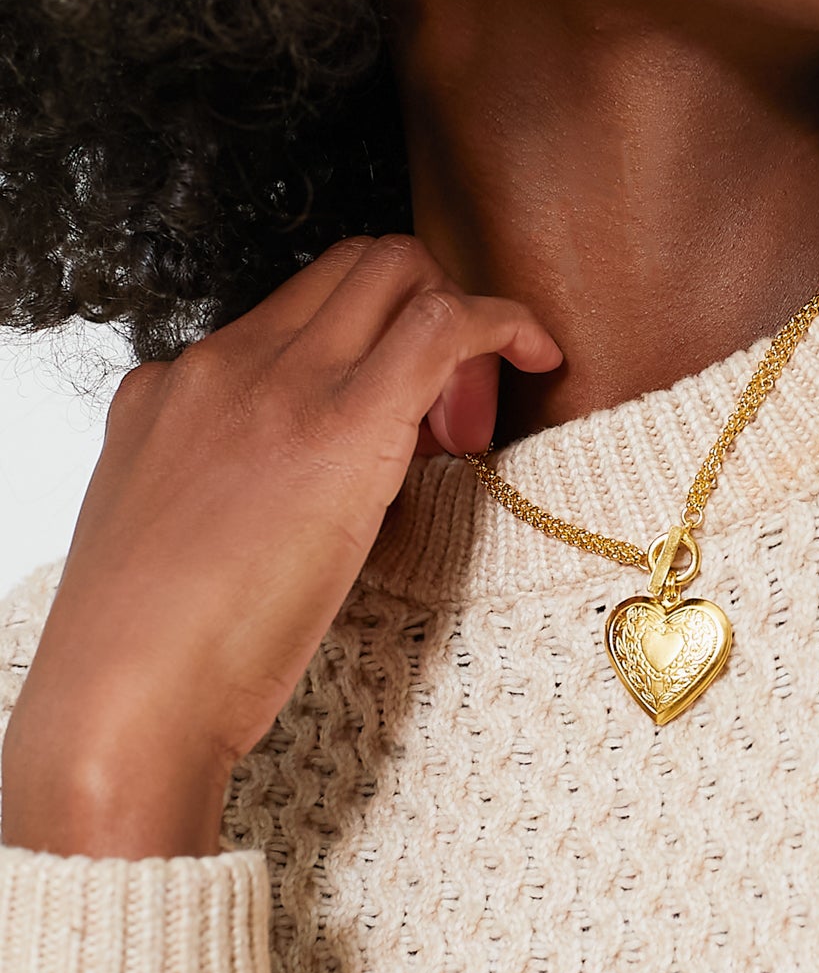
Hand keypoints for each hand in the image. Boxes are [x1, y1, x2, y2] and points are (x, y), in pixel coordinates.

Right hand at [0, 237, 561, 858]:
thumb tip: (294, 504)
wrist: (126, 703)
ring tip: (465, 429)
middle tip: (448, 419)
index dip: (364, 348)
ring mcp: (277, 387)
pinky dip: (502, 321)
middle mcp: (222, 366)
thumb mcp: (177, 546)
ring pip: (393, 271)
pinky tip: (537, 353)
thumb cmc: (154, 660)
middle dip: (419, 313)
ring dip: (455, 323)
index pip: (293, 315)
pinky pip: (440, 323)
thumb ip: (229, 498)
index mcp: (173, 392)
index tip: (400, 422)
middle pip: (349, 269)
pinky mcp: (338, 427)